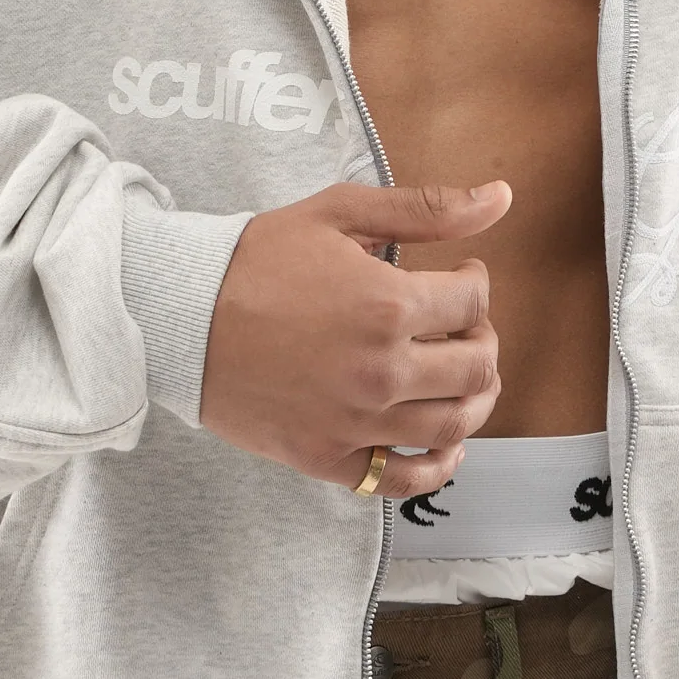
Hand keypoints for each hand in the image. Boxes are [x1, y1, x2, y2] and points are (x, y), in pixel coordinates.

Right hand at [199, 180, 508, 498]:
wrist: (178, 315)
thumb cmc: (255, 259)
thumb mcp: (339, 213)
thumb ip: (425, 209)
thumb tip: (501, 198)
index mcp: (387, 305)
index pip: (475, 302)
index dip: (476, 282)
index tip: (460, 275)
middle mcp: (381, 371)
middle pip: (477, 367)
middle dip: (483, 339)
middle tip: (461, 324)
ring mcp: (356, 422)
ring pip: (453, 425)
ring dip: (474, 399)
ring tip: (457, 374)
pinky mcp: (327, 458)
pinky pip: (404, 479)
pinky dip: (438, 465)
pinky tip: (444, 443)